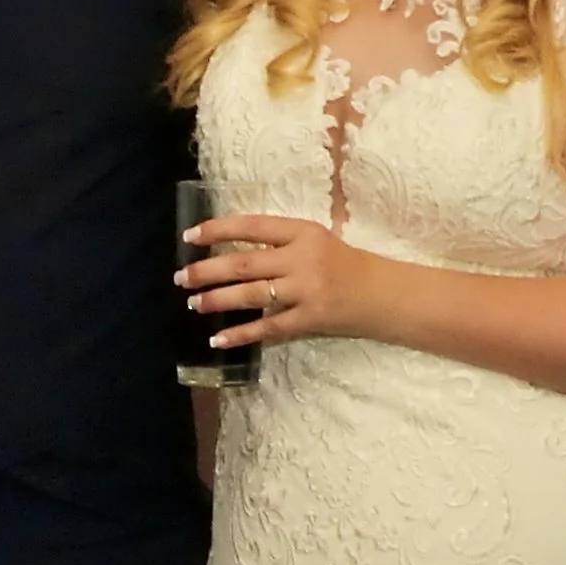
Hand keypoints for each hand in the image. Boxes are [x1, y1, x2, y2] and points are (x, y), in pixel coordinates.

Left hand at [174, 214, 382, 348]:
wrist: (383, 294)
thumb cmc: (344, 263)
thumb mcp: (316, 240)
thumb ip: (279, 241)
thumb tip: (227, 248)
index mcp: (303, 231)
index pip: (253, 226)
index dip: (218, 230)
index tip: (190, 237)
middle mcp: (303, 259)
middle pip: (245, 263)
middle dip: (208, 270)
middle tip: (182, 277)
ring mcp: (306, 291)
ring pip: (251, 295)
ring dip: (218, 299)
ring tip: (194, 303)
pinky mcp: (310, 319)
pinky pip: (268, 327)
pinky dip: (240, 333)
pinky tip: (218, 338)